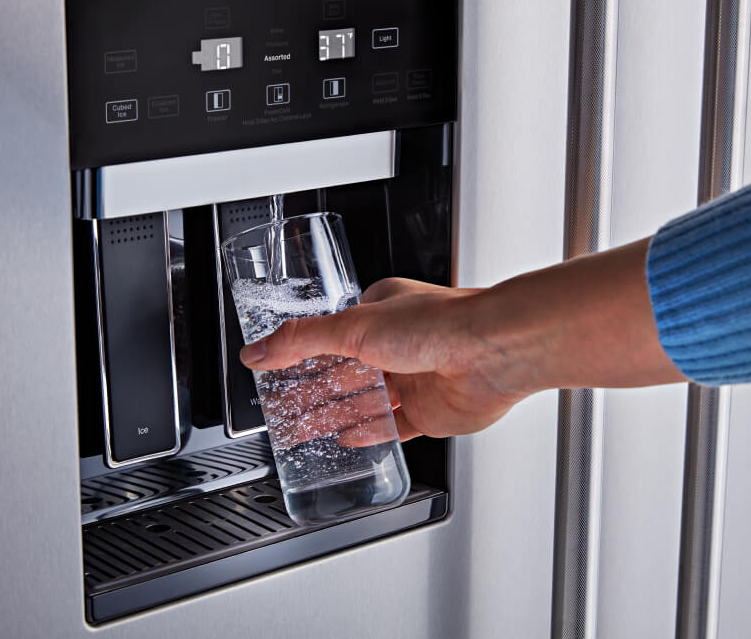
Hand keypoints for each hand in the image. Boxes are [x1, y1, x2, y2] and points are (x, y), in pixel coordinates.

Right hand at [241, 278, 531, 442]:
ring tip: (301, 430)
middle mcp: (398, 344)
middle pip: (344, 373)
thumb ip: (302, 340)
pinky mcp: (430, 410)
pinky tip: (347, 438)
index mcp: (381, 313)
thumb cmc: (440, 324)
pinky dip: (369, 432)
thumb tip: (257, 350)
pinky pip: (393, 425)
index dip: (301, 355)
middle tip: (281, 409)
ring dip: (332, 415)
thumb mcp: (354, 327)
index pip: (330, 335)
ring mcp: (414, 378)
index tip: (275, 371)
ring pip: (364, 402)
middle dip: (312, 392)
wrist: (493, 352)